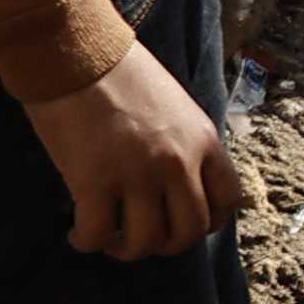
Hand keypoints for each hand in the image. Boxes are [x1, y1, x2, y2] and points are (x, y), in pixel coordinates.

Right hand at [31, 42, 241, 259]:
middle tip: (140, 237)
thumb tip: (176, 181)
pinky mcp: (95, 182)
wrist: (77, 54)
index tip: (182, 225)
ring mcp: (139, 176)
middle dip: (165, 244)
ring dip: (125, 249)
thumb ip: (183, 144)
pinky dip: (86, 242)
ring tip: (108, 239)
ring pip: (145, 242)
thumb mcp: (175, 107)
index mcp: (204, 142)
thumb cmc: (120, 74)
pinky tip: (77, 234)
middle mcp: (179, 164)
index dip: (206, 223)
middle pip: (188, 232)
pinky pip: (97, 234)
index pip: (227, 202)